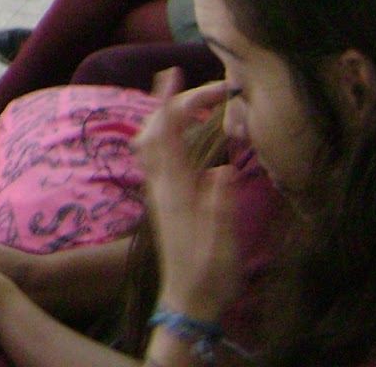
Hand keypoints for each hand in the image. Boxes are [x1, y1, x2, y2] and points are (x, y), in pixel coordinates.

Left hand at [133, 71, 239, 318]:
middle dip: (170, 102)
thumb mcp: (223, 242)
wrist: (187, 301)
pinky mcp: (163, 200)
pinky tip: (180, 136)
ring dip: (165, 116)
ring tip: (186, 100)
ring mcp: (160, 192)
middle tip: (195, 85)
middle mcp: (162, 185)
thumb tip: (224, 171)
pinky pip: (157, 156)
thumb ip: (221, 206)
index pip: (167, 135)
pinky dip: (166, 135)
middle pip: (154, 131)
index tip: (174, 74)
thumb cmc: (208, 273)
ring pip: (151, 143)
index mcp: (176, 189)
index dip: (170, 102)